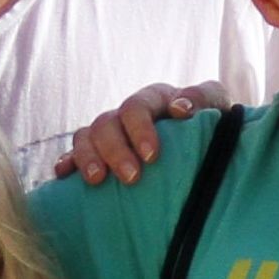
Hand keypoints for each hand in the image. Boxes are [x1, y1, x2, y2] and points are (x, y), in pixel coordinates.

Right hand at [57, 82, 210, 184]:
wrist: (207, 144)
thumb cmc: (211, 124)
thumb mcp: (215, 104)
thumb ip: (204, 98)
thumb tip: (181, 108)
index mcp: (153, 99)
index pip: (138, 107)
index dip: (140, 129)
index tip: (152, 156)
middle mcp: (126, 115)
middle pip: (107, 124)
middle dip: (116, 150)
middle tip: (132, 177)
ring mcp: (109, 135)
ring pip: (85, 136)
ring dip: (87, 157)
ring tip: (97, 181)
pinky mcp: (98, 156)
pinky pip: (72, 154)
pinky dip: (67, 162)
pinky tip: (63, 175)